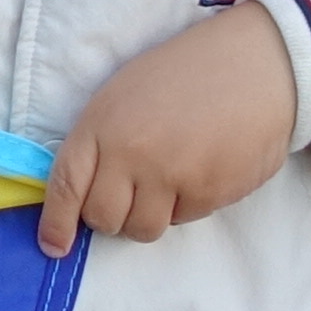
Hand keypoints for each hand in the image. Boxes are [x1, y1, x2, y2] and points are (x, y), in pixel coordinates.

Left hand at [40, 5, 297, 256]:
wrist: (256, 64)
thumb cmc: (187, 74)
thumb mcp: (126, 93)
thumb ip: (101, 140)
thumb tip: (83, 192)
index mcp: (102, 123)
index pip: (66, 184)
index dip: (56, 221)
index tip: (54, 246)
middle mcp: (131, 153)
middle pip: (103, 218)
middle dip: (110, 217)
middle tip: (129, 196)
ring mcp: (170, 175)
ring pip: (142, 228)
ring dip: (148, 216)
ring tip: (166, 182)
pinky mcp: (208, 192)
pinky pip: (183, 219)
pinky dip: (186, 204)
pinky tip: (199, 169)